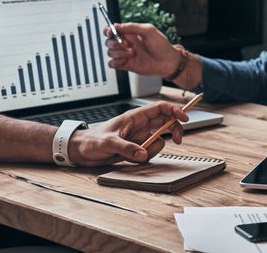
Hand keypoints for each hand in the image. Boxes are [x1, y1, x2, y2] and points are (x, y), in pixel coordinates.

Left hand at [68, 101, 187, 166]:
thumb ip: (126, 148)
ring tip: (138, 154)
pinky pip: (149, 152)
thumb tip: (143, 154)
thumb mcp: (108, 143)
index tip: (184, 118)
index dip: (174, 110)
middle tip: (178, 140)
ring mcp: (139, 137)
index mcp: (134, 117)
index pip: (160, 108)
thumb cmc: (91, 141)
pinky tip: (131, 159)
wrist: (81, 151)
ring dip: (154, 149)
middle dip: (174, 130)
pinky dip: (144, 158)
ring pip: (159, 140)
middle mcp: (139, 126)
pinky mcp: (136, 149)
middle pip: (166, 122)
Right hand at [105, 23, 180, 77]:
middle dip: (115, 42)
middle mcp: (126, 44)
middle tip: (127, 44)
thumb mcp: (149, 30)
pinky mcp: (126, 65)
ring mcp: (125, 55)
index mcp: (130, 34)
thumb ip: (132, 26)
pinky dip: (115, 62)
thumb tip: (117, 25)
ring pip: (110, 52)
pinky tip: (125, 60)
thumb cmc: (161, 45)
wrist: (167, 62)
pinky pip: (112, 64)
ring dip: (118, 52)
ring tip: (132, 53)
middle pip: (109, 41)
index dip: (108, 30)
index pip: (113, 30)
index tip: (111, 32)